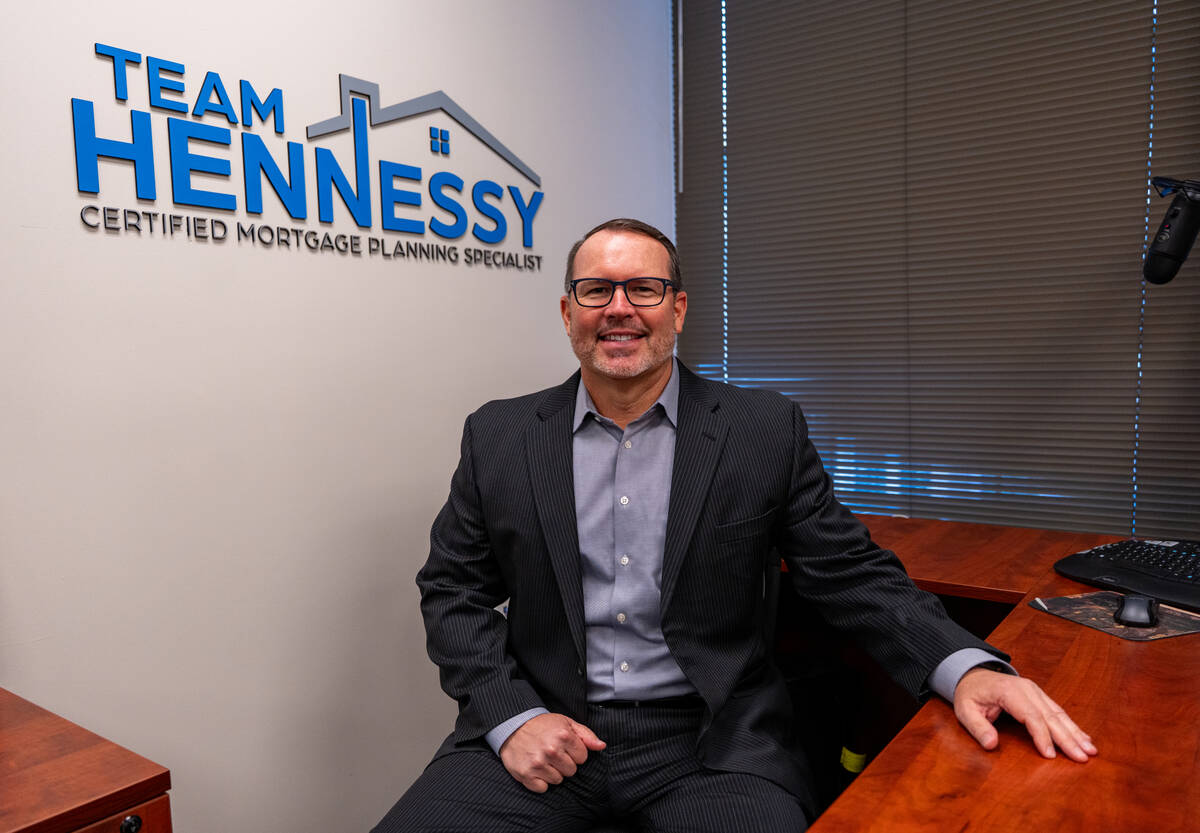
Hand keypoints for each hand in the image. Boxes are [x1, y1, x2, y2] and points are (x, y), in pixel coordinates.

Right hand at [498, 712, 605, 791]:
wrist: (513, 726)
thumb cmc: (542, 726)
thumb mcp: (566, 723)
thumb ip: (586, 735)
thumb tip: (601, 746)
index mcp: (564, 736)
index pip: (582, 757)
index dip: (574, 753)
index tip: (564, 747)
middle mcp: (552, 750)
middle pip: (572, 771)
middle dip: (564, 763)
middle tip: (552, 753)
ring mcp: (538, 763)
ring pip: (558, 780)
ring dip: (552, 772)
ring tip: (543, 759)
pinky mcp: (526, 775)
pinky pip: (543, 788)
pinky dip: (540, 781)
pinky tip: (535, 769)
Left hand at [953, 668, 1097, 762]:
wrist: (972, 674)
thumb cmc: (970, 694)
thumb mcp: (964, 710)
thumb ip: (977, 727)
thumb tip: (991, 745)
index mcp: (1009, 691)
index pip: (1030, 716)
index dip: (1041, 736)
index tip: (1050, 755)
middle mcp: (1027, 689)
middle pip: (1050, 716)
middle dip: (1068, 738)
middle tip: (1083, 757)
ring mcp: (1035, 690)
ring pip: (1059, 714)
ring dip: (1075, 733)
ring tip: (1090, 750)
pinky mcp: (1039, 695)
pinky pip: (1058, 711)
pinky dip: (1072, 726)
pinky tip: (1084, 738)